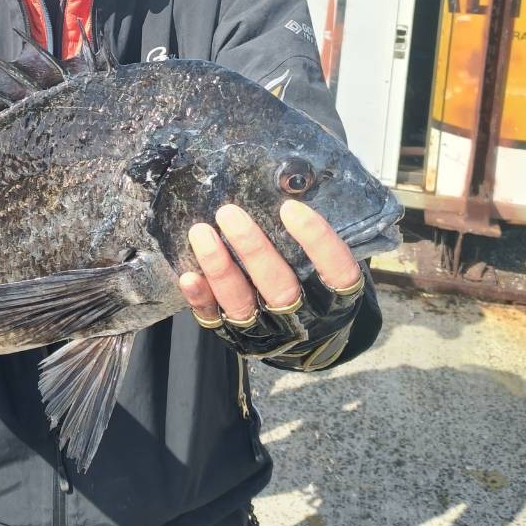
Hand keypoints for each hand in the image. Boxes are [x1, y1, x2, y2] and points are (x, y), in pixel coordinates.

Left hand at [179, 200, 364, 361]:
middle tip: (229, 213)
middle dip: (253, 250)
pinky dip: (201, 298)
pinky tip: (188, 276)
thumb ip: (314, 239)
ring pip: (242, 304)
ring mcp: (268, 331)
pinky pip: (215, 320)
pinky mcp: (237, 337)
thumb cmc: (318, 285)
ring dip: (220, 268)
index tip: (291, 208)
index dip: (317, 241)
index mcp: (337, 299)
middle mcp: (303, 319)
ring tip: (201, 233)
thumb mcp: (328, 266)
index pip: (336, 271)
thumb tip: (289, 185)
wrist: (310, 340)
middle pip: (280, 287)